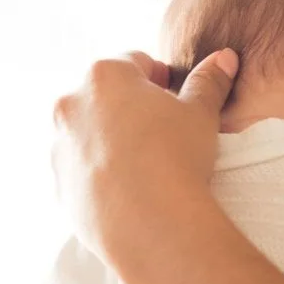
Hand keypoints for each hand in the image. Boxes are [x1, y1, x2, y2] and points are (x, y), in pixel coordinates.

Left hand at [51, 48, 238, 268]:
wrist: (152, 225)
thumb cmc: (176, 158)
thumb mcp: (200, 114)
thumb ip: (208, 81)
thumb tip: (224, 58)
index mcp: (104, 76)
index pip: (134, 62)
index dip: (159, 78)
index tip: (174, 98)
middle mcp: (71, 105)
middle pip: (105, 96)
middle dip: (130, 108)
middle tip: (161, 132)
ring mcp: (60, 147)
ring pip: (88, 134)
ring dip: (110, 140)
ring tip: (144, 164)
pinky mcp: (59, 186)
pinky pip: (81, 171)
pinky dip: (99, 174)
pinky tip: (128, 189)